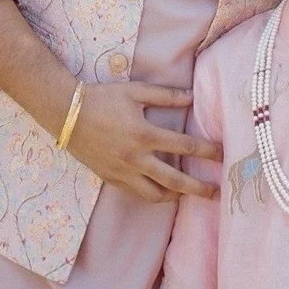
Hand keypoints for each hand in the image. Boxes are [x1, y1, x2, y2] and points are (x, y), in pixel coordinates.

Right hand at [69, 82, 221, 202]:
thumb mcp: (136, 91)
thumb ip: (166, 95)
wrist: (65, 113)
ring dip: (175, 197)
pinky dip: (151, 195)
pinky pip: (136, 193)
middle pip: (175, 181)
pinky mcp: (110, 178)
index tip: (223, 155)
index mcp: (145, 134)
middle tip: (217, 194)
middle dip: (198, 189)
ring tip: (189, 196)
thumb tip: (192, 98)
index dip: (207, 152)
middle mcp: (135, 158)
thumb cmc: (102, 98)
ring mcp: (122, 172)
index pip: (185, 146)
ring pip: (154, 195)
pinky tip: (161, 192)